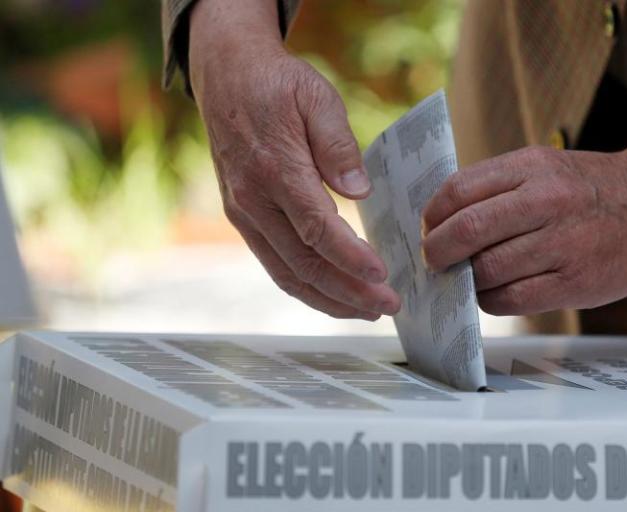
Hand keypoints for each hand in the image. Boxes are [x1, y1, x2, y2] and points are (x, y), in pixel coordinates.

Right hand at [188, 0, 399, 319]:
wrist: (226, 75)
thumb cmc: (278, 84)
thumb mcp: (317, 98)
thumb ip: (338, 145)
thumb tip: (358, 191)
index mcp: (274, 167)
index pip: (315, 227)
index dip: (349, 256)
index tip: (382, 274)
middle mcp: (252, 198)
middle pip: (303, 262)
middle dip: (348, 291)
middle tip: (389, 305)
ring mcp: (244, 213)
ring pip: (287, 274)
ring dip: (329, 299)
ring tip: (368, 311)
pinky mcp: (243, 220)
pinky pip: (276, 265)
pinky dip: (307, 287)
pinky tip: (336, 296)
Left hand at [421, 105, 626, 314]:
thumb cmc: (592, 189)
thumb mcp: (545, 167)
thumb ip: (498, 188)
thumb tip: (441, 221)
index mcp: (532, 167)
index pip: (458, 192)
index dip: (432, 217)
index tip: (428, 230)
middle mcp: (546, 202)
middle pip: (466, 233)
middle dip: (437, 253)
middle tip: (433, 261)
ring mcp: (562, 244)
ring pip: (486, 272)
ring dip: (466, 280)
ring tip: (468, 279)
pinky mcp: (575, 282)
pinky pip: (512, 300)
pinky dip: (492, 300)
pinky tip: (495, 292)